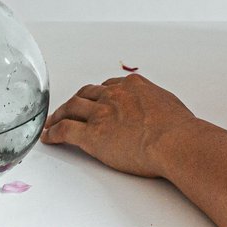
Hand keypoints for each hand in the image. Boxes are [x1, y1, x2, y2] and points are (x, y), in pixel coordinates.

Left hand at [38, 72, 198, 178]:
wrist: (172, 140)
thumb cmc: (177, 128)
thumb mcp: (168, 104)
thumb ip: (156, 104)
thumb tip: (159, 112)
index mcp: (132, 86)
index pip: (108, 87)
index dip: (98, 94)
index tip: (94, 99)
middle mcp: (113, 95)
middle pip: (86, 94)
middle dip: (75, 101)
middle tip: (68, 108)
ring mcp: (100, 113)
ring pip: (71, 108)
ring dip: (59, 114)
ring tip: (52, 121)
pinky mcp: (91, 135)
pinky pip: (65, 131)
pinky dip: (53, 133)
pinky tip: (48, 137)